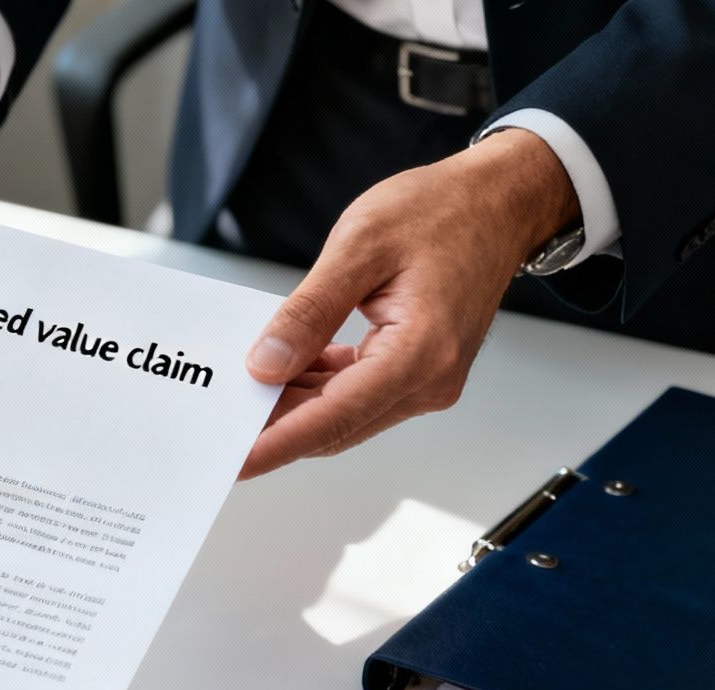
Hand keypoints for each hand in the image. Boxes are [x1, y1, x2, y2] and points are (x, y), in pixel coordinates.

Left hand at [239, 129, 581, 477]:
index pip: (334, 417)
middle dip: (274, 428)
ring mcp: (427, 380)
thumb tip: (264, 366)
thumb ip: (309, 312)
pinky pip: (356, 394)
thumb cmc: (441, 211)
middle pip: (335, 424)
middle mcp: (430, 380)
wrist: (497, 202)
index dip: (277, 443)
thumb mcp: (359, 246)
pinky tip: (280, 370)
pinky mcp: (417, 372)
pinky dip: (315, 387)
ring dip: (292, 407)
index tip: (234, 462)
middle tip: (217, 423)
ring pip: (342, 414)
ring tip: (238, 393)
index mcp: (422, 352)